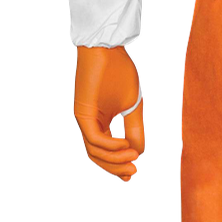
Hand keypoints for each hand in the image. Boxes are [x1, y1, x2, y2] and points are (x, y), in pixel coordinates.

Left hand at [74, 45, 146, 181]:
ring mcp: (84, 119)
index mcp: (100, 123)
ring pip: (94, 151)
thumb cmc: (119, 72)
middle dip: (116, 168)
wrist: (107, 48)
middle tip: (134, 173)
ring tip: (134, 158)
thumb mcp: (133, 106)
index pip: (105, 152)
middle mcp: (89, 124)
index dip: (119, 166)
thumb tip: (139, 153)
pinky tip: (125, 146)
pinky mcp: (82, 112)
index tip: (135, 173)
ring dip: (114, 159)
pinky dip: (110, 146)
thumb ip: (135, 129)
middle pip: (98, 157)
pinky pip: (94, 138)